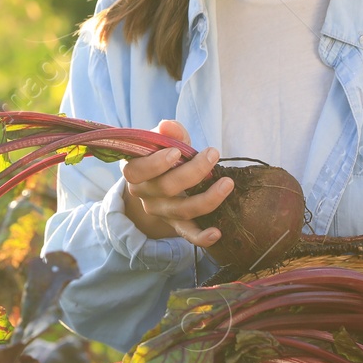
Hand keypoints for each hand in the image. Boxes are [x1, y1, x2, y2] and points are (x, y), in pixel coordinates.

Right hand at [119, 119, 232, 249]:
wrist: (163, 178)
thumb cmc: (163, 153)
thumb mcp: (163, 141)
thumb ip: (168, 133)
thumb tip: (168, 126)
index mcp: (135, 172)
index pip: (138, 171)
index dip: (156, 164)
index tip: (177, 153)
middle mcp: (145, 195)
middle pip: (166, 188)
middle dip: (193, 172)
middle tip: (213, 154)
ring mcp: (162, 211)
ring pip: (182, 210)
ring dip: (207, 198)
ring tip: (227, 183)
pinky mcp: (177, 224)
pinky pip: (188, 234)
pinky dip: (202, 237)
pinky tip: (217, 233)